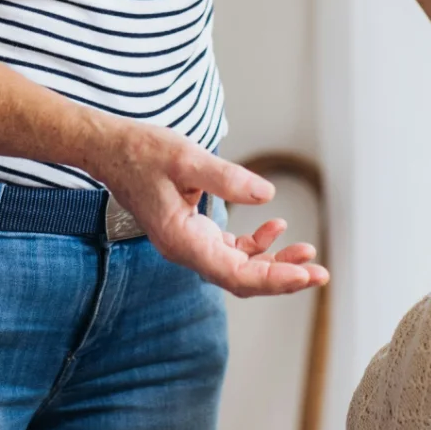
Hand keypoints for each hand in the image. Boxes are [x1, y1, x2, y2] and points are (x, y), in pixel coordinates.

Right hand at [85, 118, 327, 296]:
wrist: (110, 150)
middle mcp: (186, 250)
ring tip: (307, 252)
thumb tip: (267, 195)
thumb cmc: (141, 152)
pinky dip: (256, 244)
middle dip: (282, 278)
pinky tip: (276, 228)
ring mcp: (189, 244)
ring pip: (238, 267)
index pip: (234, 273)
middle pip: (241, 279)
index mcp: (181, 240)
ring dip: (273, 263)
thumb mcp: (185, 158)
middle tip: (320, 273)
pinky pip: (230, 250)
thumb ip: (225, 177)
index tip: (305, 275)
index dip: (273, 278)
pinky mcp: (192, 232)